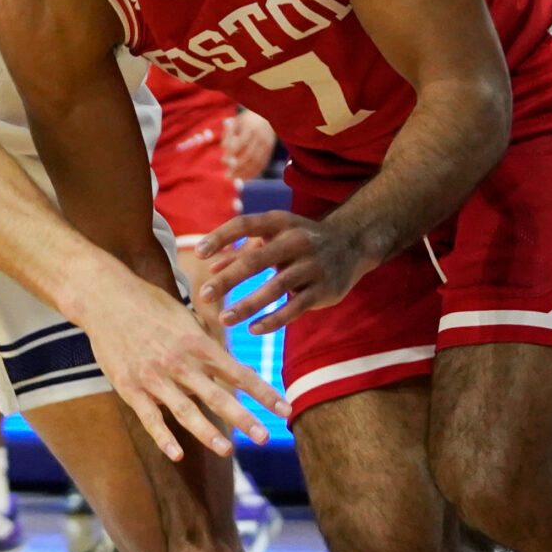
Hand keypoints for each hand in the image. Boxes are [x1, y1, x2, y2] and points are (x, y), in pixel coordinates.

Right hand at [78, 269, 286, 458]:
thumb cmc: (150, 305)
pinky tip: (177, 454)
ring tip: (228, 449)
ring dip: (208, 432)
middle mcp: (180, 362)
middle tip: (266, 437)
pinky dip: (163, 437)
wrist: (106, 298)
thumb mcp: (186, 317)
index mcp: (198, 343)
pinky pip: (150, 417)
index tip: (285, 408)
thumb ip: (209, 342)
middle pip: (217, 395)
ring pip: (185, 410)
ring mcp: (154, 377)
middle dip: (244, 418)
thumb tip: (238, 364)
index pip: (238, 372)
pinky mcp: (130, 387)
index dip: (263, 392)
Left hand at [195, 210, 372, 335]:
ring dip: (247, 305)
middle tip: (203, 294)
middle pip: (256, 260)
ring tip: (223, 319)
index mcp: (280, 222)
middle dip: (228, 279)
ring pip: (275, 288)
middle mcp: (296, 240)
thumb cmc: (300, 239)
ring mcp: (312, 266)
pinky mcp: (324, 289)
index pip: (244, 224)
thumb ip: (242, 250)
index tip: (198, 253)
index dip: (221, 237)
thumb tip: (210, 267)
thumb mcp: (274, 235)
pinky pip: (295, 308)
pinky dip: (273, 320)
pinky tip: (253, 329)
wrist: (353, 242)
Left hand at [221, 108, 277, 182]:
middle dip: (237, 167)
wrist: (266, 118)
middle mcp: (260, 137)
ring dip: (244, 173)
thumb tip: (223, 149)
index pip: (241, 142)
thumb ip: (228, 134)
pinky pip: (262, 165)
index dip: (232, 153)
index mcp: (251, 127)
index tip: (222, 161)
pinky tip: (243, 178)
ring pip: (256, 162)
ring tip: (233, 179)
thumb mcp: (236, 122)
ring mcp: (267, 145)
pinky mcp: (269, 152)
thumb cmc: (246, 121)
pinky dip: (252, 173)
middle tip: (226, 176)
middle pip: (250, 154)